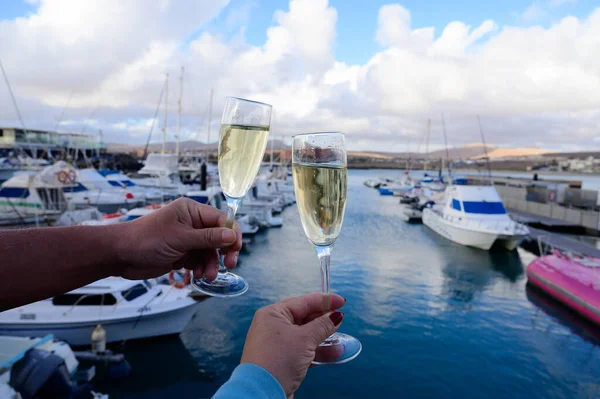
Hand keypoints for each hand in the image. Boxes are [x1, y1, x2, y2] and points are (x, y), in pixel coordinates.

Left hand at [118, 198, 241, 279]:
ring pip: (210, 251)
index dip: (232, 234)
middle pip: (219, 236)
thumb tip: (232, 235)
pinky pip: (199, 260)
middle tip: (230, 265)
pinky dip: (201, 268)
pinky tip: (197, 275)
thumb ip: (208, 238)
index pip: (221, 219)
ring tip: (207, 276)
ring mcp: (187, 239)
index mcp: (192, 211)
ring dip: (211, 264)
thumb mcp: (181, 238)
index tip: (236, 249)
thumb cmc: (147, 240)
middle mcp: (192, 223)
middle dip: (224, 251)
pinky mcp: (182, 253)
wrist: (121, 256)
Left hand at [241, 293, 345, 396]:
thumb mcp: (304, 339)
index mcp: (273, 314)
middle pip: (304, 318)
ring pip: (305, 335)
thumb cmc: (281, 358)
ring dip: (323, 337)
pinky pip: (303, 350)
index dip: (324, 301)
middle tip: (342, 319)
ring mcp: (277, 344)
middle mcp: (273, 326)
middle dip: (324, 320)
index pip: (303, 302)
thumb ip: (322, 326)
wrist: (261, 392)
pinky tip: (335, 353)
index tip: (343, 301)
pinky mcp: (282, 360)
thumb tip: (336, 316)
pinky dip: (317, 351)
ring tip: (341, 339)